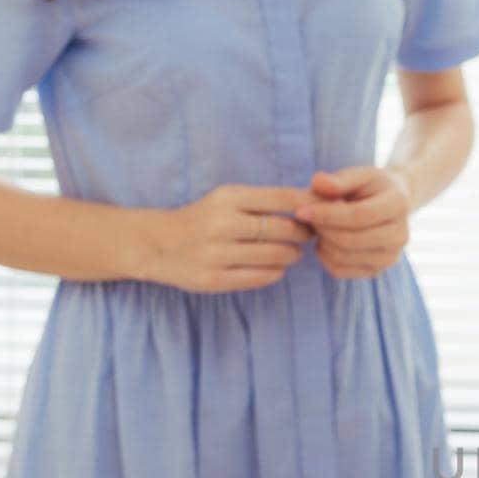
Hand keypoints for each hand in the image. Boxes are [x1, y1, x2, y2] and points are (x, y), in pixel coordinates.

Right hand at [145, 185, 312, 292]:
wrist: (157, 244)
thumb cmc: (203, 219)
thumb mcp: (226, 199)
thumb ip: (263, 201)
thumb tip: (312, 202)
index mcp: (227, 198)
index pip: (280, 198)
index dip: (308, 205)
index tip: (321, 211)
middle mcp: (222, 224)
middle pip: (283, 230)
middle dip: (303, 233)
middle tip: (308, 235)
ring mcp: (217, 254)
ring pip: (276, 256)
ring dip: (292, 255)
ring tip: (293, 252)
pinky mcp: (214, 280)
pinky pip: (262, 277)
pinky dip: (276, 272)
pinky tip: (275, 267)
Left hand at [296, 166, 412, 279]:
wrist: (390, 205)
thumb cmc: (370, 187)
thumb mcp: (358, 175)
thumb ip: (339, 180)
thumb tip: (318, 182)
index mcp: (398, 205)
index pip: (359, 216)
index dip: (327, 215)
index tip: (301, 211)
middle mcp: (400, 235)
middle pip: (351, 240)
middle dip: (323, 229)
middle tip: (308, 217)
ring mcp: (390, 257)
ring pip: (343, 257)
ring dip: (323, 242)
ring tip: (319, 226)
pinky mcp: (377, 271)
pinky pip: (340, 271)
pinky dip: (325, 257)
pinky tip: (325, 241)